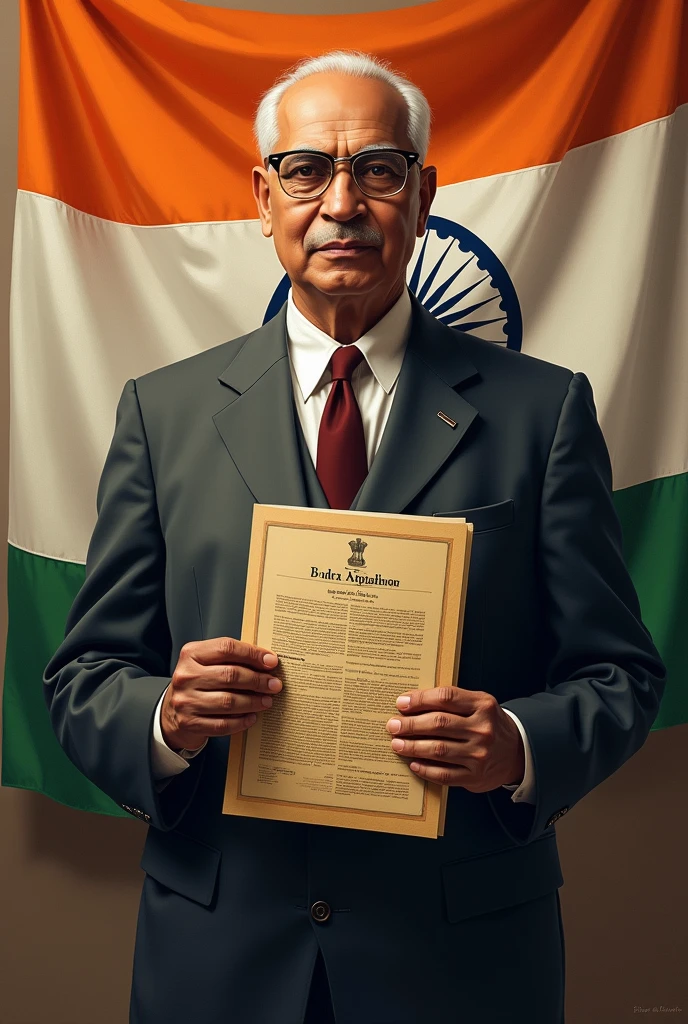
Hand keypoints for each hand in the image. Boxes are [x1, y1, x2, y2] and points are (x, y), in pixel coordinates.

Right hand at [161, 637, 282, 751]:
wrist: (171, 711)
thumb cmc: (196, 683)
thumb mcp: (206, 663)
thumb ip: (231, 659)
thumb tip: (266, 663)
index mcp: (191, 654)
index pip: (226, 648)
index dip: (252, 654)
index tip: (271, 662)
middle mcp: (186, 676)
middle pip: (230, 675)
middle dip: (257, 680)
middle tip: (274, 684)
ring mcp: (186, 701)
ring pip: (228, 701)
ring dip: (253, 702)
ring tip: (267, 701)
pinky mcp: (190, 723)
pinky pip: (222, 724)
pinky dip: (241, 721)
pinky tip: (252, 717)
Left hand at [385, 687, 524, 791]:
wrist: (516, 752)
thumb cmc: (488, 724)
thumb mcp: (478, 704)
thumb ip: (451, 702)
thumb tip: (411, 703)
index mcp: (483, 705)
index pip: (446, 698)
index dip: (420, 699)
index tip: (401, 702)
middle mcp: (483, 729)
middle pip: (438, 724)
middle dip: (410, 725)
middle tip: (392, 725)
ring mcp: (480, 754)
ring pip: (438, 749)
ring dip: (412, 747)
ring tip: (397, 744)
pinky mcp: (475, 776)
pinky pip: (444, 774)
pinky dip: (425, 769)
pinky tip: (413, 763)